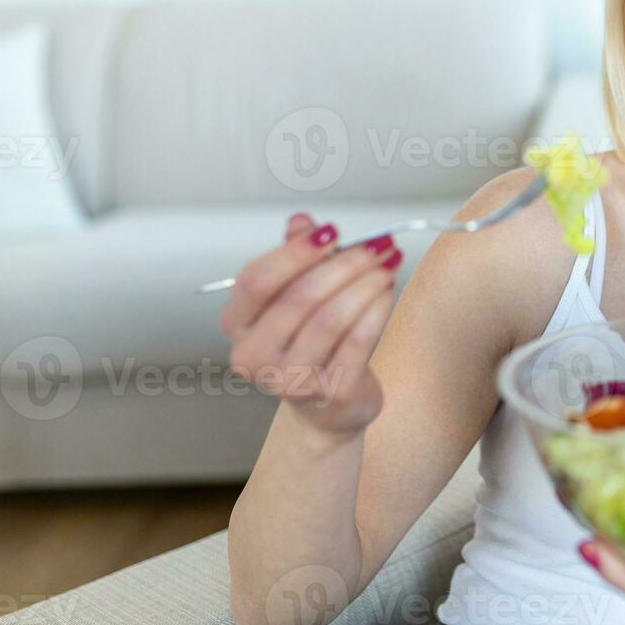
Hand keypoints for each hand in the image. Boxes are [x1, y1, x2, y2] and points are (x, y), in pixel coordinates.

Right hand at [219, 213, 403, 434]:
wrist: (328, 403)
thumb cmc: (309, 341)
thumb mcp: (294, 295)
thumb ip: (295, 256)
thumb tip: (302, 221)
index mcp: (236, 325)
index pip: (257, 281)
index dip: (296, 252)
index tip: (331, 231)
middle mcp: (253, 356)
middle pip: (299, 297)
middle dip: (345, 263)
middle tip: (377, 243)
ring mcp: (289, 379)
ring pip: (331, 318)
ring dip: (365, 283)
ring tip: (388, 264)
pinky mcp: (329, 392)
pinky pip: (358, 341)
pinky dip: (377, 310)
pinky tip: (387, 291)